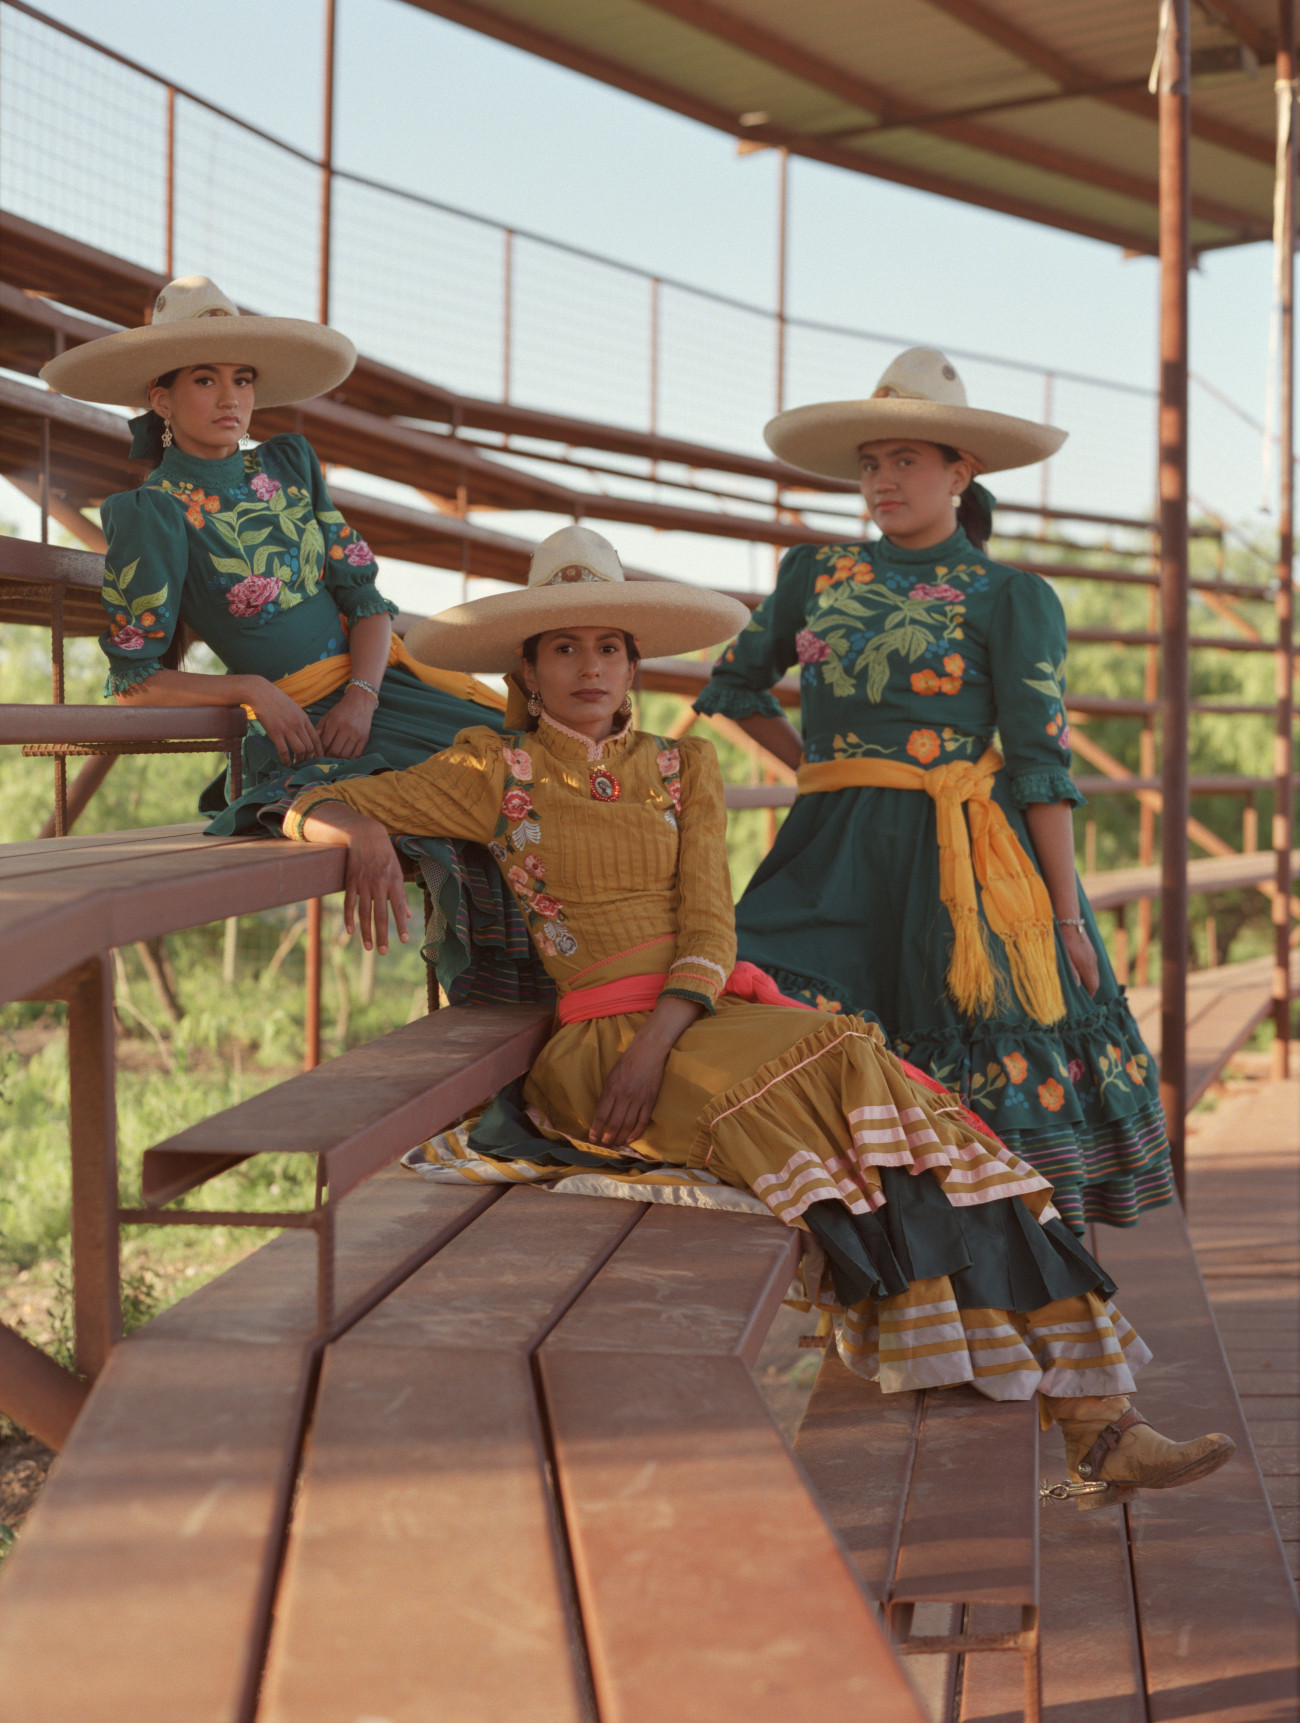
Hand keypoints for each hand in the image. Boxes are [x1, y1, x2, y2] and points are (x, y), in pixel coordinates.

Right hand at [245, 680, 322, 766]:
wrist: (259, 692)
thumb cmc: (275, 699)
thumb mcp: (293, 708)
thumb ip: (299, 720)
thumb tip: (303, 733)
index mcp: (304, 718)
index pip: (317, 739)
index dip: (319, 751)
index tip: (318, 759)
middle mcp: (298, 724)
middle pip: (311, 747)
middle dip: (310, 758)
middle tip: (306, 764)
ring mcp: (287, 728)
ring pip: (301, 750)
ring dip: (299, 760)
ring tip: (296, 764)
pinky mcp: (275, 732)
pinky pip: (284, 751)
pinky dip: (286, 760)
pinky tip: (285, 763)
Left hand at [317, 684, 376, 759]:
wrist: (360, 701)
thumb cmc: (342, 709)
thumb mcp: (328, 716)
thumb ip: (319, 729)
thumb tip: (312, 743)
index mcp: (335, 722)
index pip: (325, 743)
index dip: (319, 752)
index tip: (316, 755)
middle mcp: (347, 729)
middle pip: (334, 751)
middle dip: (327, 757)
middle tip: (323, 759)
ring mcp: (357, 734)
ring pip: (345, 755)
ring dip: (337, 759)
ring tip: (333, 759)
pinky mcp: (365, 738)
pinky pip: (356, 754)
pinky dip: (349, 759)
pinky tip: (344, 759)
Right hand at [342, 823, 409, 953]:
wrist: (365, 835)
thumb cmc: (386, 855)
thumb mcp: (398, 871)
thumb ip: (402, 895)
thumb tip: (409, 914)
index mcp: (394, 882)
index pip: (399, 908)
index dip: (401, 924)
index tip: (404, 940)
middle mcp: (379, 884)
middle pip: (380, 915)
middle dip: (382, 935)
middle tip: (382, 952)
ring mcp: (363, 884)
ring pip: (364, 913)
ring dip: (366, 931)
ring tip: (369, 947)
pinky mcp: (351, 882)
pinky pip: (349, 903)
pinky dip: (349, 917)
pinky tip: (350, 931)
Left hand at [589, 1032, 670, 1147]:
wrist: (648, 1051)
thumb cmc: (627, 1062)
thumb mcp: (611, 1076)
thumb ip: (607, 1095)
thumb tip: (602, 1114)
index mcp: (612, 1089)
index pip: (601, 1115)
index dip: (596, 1129)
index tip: (592, 1139)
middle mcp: (624, 1096)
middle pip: (614, 1123)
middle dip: (608, 1138)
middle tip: (604, 1146)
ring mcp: (638, 1099)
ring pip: (628, 1125)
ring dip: (620, 1138)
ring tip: (615, 1146)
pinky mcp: (650, 1101)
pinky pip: (642, 1121)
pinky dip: (636, 1132)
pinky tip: (630, 1139)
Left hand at [1060, 922, 1099, 995]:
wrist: (1070, 922)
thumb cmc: (1064, 940)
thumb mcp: (1065, 957)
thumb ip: (1072, 972)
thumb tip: (1077, 987)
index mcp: (1087, 965)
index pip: (1093, 986)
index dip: (1089, 995)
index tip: (1083, 1002)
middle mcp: (1093, 962)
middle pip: (1096, 982)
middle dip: (1090, 990)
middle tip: (1082, 997)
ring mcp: (1093, 956)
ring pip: (1095, 974)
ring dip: (1090, 981)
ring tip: (1081, 987)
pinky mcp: (1091, 951)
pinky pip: (1093, 967)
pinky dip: (1089, 973)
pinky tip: (1081, 973)